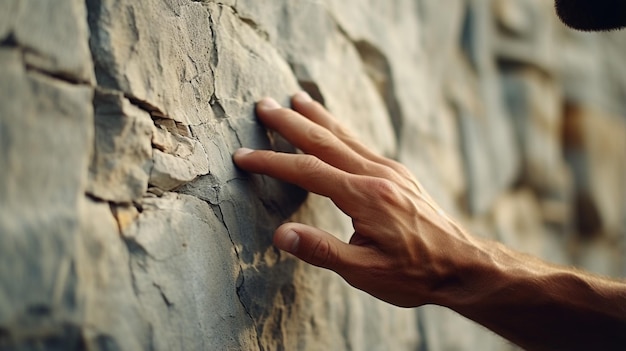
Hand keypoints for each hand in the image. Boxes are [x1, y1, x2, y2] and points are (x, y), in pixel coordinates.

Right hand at [233, 91, 481, 307]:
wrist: (464, 264)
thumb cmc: (415, 272)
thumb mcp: (365, 272)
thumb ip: (321, 251)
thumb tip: (280, 235)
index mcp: (365, 196)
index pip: (308, 171)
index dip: (272, 163)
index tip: (244, 156)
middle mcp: (377, 174)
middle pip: (324, 140)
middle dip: (290, 122)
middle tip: (263, 105)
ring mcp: (390, 170)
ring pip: (345, 135)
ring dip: (317, 116)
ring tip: (297, 97)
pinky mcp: (398, 174)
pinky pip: (361, 143)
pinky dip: (340, 129)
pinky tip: (334, 127)